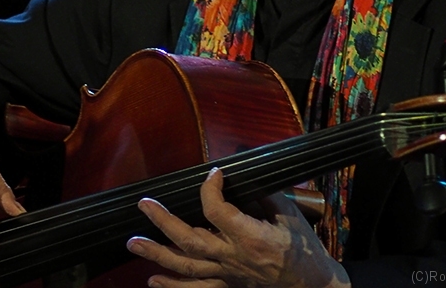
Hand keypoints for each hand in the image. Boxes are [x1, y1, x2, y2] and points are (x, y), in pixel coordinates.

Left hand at [127, 168, 350, 287]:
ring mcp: (228, 274)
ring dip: (157, 253)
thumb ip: (264, 193)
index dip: (210, 188)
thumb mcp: (290, 214)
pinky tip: (153, 280)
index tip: (214, 172)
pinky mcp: (227, 283)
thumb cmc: (304, 248)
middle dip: (164, 221)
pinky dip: (173, 287)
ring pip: (186, 266)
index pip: (217, 210)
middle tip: (145, 205)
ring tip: (133, 242)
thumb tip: (241, 169)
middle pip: (190, 240)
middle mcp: (234, 257)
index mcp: (251, 237)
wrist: (312, 284)